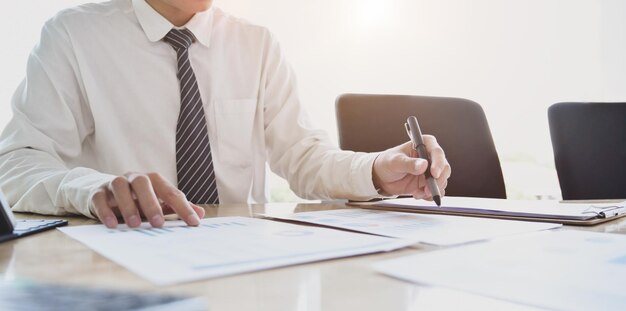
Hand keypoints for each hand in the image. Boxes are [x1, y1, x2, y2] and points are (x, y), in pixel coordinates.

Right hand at [91, 172, 205, 227]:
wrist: (102, 193)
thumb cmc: (137, 200)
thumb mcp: (158, 203)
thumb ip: (177, 208)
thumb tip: (201, 214)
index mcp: (153, 180)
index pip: (171, 192)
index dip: (183, 207)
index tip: (193, 223)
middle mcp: (134, 178)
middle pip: (143, 183)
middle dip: (152, 203)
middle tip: (159, 223)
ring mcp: (114, 183)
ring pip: (120, 187)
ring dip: (128, 206)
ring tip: (135, 225)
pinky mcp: (97, 192)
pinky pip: (100, 198)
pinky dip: (105, 211)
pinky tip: (112, 225)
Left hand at [372, 136, 450, 198]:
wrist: (382, 177)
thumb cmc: (387, 163)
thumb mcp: (395, 162)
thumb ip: (408, 164)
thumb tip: (423, 165)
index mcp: (424, 144)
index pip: (437, 152)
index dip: (438, 163)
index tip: (434, 174)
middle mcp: (430, 157)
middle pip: (444, 168)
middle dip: (438, 181)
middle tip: (427, 190)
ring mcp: (430, 171)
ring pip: (442, 181)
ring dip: (433, 190)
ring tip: (418, 193)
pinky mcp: (428, 183)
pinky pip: (437, 190)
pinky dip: (429, 195)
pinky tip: (418, 194)